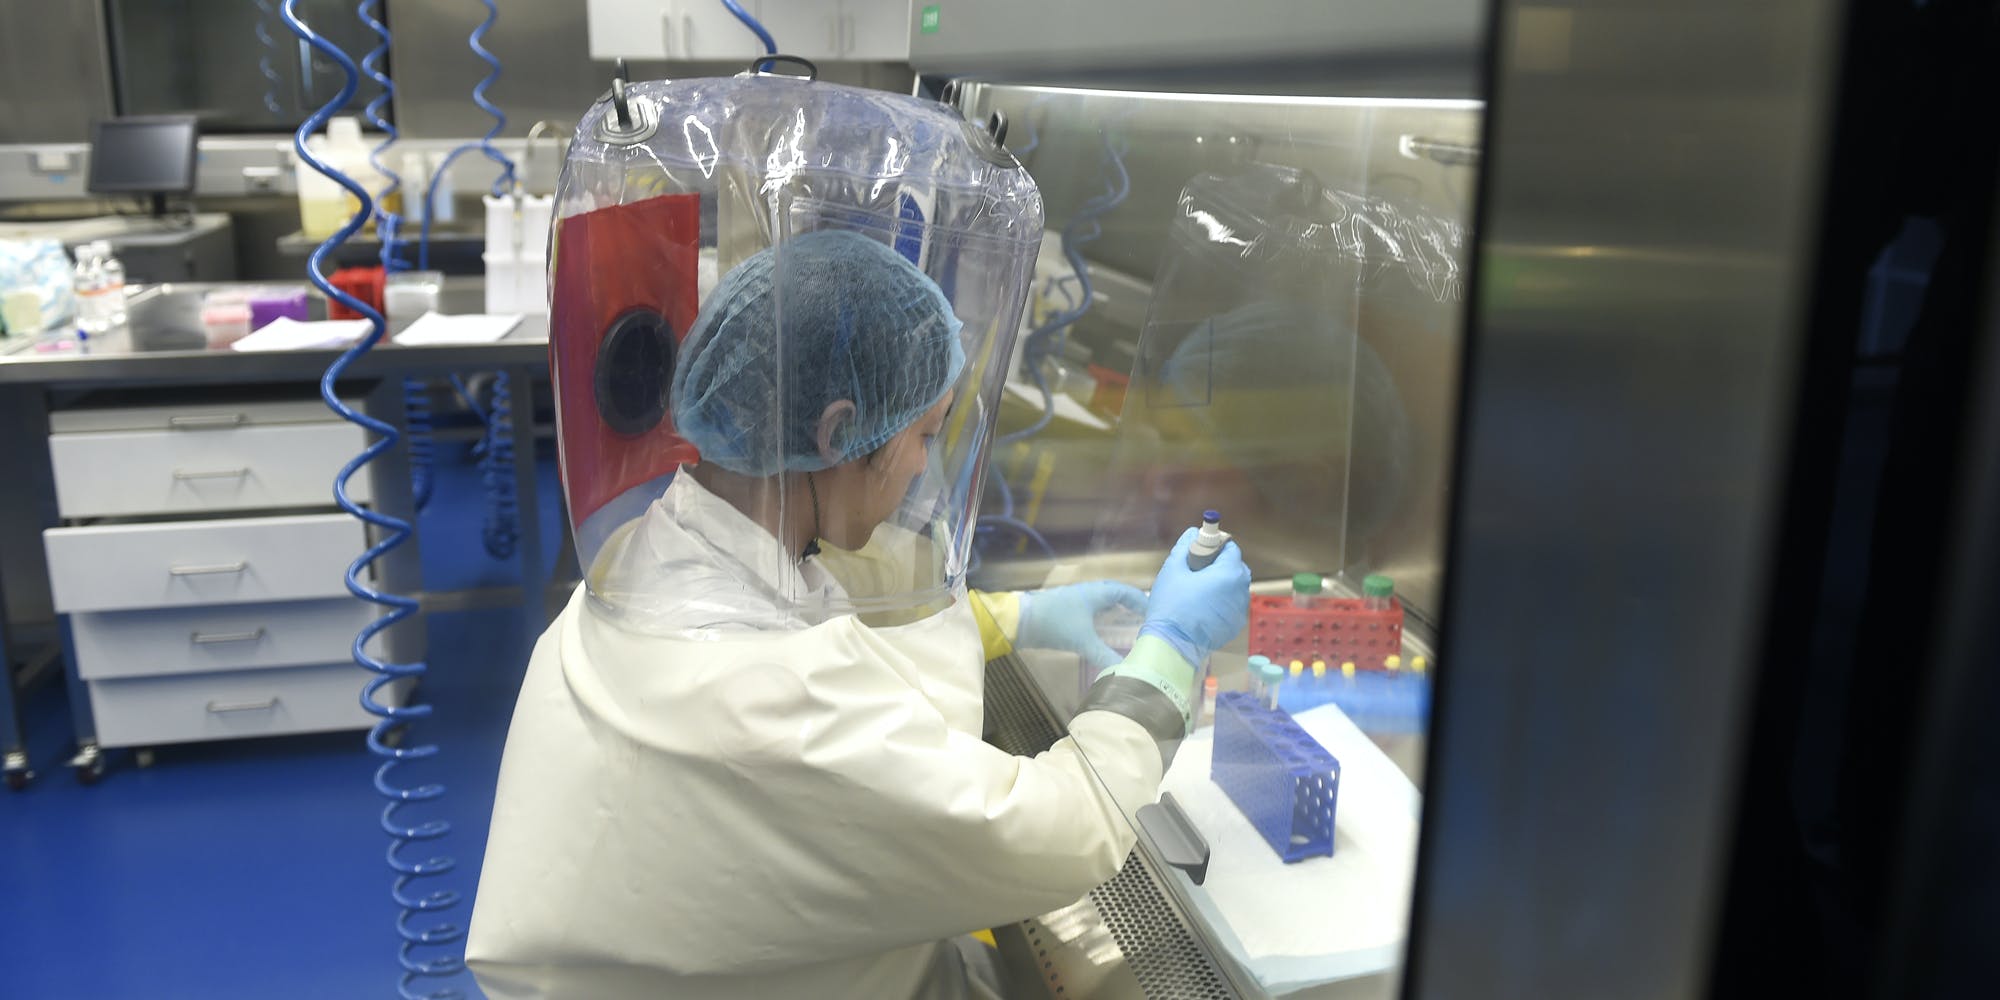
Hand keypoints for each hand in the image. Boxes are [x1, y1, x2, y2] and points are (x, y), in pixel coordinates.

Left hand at [1017, 581, 1147, 669]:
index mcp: (1099, 592)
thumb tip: (1124, 672)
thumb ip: (1105, 656)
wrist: (1021, 621)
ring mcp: (1079, 600)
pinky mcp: (1069, 611)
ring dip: (1118, 614)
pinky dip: (1104, 620)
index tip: (1155, 617)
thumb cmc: (1055, 623)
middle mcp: (1091, 592)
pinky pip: (1094, 612)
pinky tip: (1106, 634)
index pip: (1128, 593)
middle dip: (1133, 609)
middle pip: (1118, 597)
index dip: (1143, 603)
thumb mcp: (1083, 641)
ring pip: (1105, 605)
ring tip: (1131, 629)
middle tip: (1147, 623)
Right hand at [1137, 527, 1251, 667]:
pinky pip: (1232, 605)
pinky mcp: (1236, 625)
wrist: (1172, 643)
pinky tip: (1202, 608)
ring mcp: (1240, 610)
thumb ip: (1185, 547)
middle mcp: (1241, 590)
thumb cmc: (1172, 605)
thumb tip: (1192, 532)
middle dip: (1218, 565)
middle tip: (1196, 570)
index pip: (1231, 548)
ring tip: (1198, 591)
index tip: (1200, 550)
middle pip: (1235, 567)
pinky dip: (1222, 602)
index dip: (1215, 545)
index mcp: (1229, 573)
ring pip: (1234, 588)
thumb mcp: (1173, 569)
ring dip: (1221, 584)